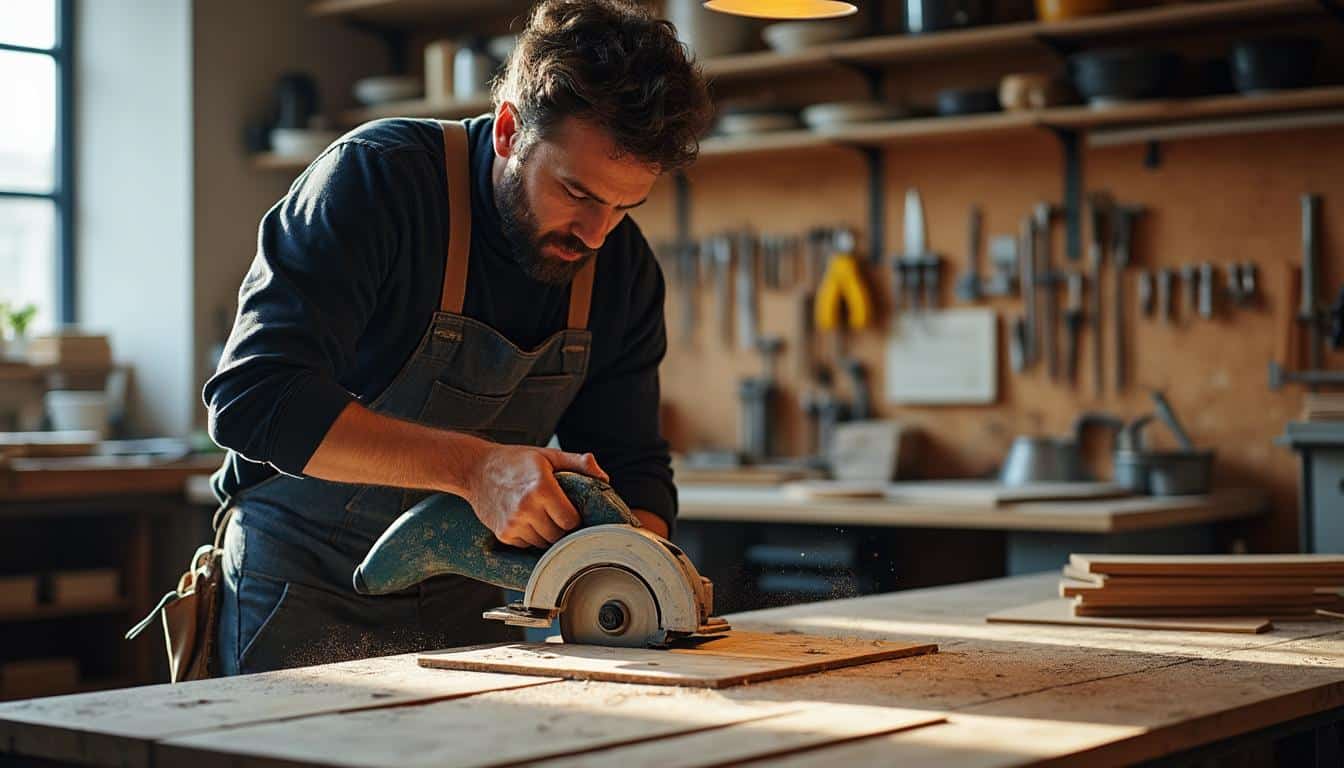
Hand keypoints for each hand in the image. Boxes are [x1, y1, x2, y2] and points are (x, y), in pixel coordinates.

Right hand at [464, 443, 607, 548]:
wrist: (475, 469)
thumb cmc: (515, 461)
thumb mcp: (548, 455)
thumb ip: (578, 463)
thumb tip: (604, 478)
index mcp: (542, 488)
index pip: (571, 521)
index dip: (574, 518)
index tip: (571, 511)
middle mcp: (526, 508)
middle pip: (558, 535)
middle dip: (562, 528)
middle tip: (558, 514)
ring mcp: (513, 523)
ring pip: (543, 543)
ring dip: (547, 534)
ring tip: (541, 515)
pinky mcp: (503, 534)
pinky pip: (527, 545)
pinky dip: (530, 537)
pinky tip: (526, 520)